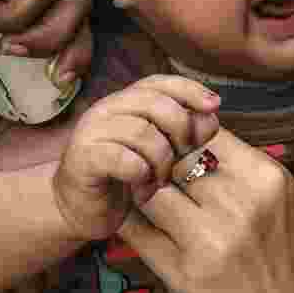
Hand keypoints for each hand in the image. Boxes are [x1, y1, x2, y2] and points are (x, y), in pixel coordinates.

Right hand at [53, 76, 221, 240]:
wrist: (78, 209)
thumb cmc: (123, 178)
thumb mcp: (160, 153)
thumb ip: (184, 133)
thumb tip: (211, 118)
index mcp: (125, 102)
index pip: (159, 82)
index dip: (189, 89)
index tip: (215, 105)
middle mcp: (106, 109)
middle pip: (155, 103)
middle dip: (179, 130)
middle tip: (180, 157)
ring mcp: (92, 131)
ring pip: (143, 133)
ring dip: (161, 161)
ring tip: (159, 180)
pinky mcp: (83, 158)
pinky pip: (124, 159)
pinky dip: (142, 175)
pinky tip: (142, 189)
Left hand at [117, 120, 293, 292]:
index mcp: (270, 181)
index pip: (205, 130)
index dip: (190, 136)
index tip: (191, 151)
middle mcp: (237, 206)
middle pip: (174, 156)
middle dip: (164, 160)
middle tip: (165, 171)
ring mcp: (207, 241)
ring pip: (150, 187)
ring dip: (145, 188)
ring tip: (155, 197)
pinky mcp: (180, 274)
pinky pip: (136, 229)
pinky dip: (130, 219)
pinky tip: (141, 221)